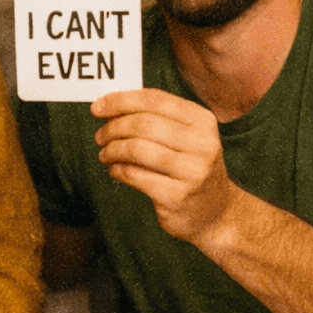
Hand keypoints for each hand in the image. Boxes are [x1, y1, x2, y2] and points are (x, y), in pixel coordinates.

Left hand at [91, 89, 238, 244]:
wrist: (215, 212)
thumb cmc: (190, 167)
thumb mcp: (187, 137)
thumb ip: (156, 119)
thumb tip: (110, 106)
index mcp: (203, 121)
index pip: (155, 100)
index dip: (121, 100)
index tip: (97, 107)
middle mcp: (202, 144)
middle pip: (143, 124)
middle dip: (113, 128)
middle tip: (100, 136)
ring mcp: (192, 172)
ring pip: (136, 149)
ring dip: (112, 150)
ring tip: (105, 154)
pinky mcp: (176, 196)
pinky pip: (134, 176)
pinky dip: (117, 170)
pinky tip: (115, 170)